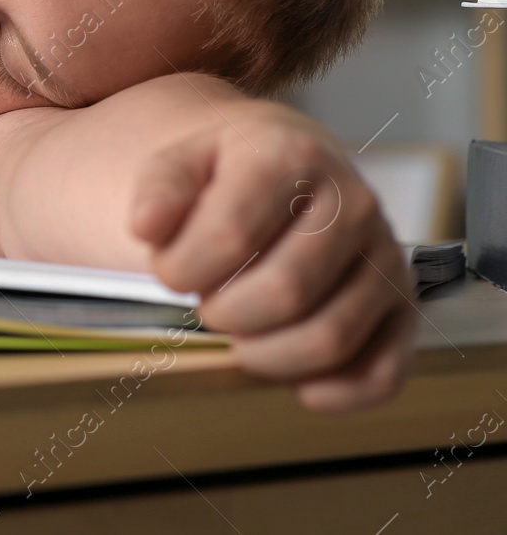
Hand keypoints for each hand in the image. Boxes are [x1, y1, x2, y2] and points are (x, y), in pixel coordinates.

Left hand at [130, 99, 416, 412]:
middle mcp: (353, 203)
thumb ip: (160, 189)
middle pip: (285, 292)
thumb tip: (147, 225)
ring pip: (330, 338)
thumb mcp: (185, 161)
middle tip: (206, 306)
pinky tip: (297, 383)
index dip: (184, 269)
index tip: (170, 273)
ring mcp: (386, 256)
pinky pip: (383, 372)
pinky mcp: (403, 305)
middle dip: (225, 314)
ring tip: (239, 335)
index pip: (231, 235)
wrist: (290, 170)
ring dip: (266, 356)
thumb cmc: (230, 174)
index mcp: (293, 158)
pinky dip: (335, 391)